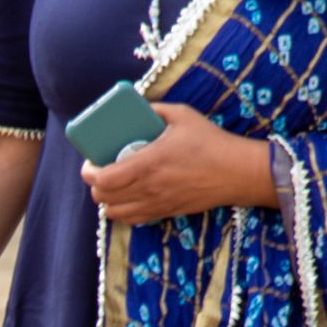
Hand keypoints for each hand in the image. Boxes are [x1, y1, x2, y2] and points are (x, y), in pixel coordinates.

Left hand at [81, 103, 277, 224]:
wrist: (237, 172)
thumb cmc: (211, 142)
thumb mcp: (183, 116)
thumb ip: (156, 109)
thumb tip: (136, 105)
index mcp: (148, 163)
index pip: (103, 179)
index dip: (89, 173)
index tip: (90, 163)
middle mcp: (148, 188)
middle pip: (103, 198)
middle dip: (95, 186)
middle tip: (100, 171)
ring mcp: (156, 204)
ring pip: (115, 213)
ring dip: (108, 200)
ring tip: (113, 185)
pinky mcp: (165, 213)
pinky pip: (133, 221)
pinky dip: (123, 211)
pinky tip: (128, 198)